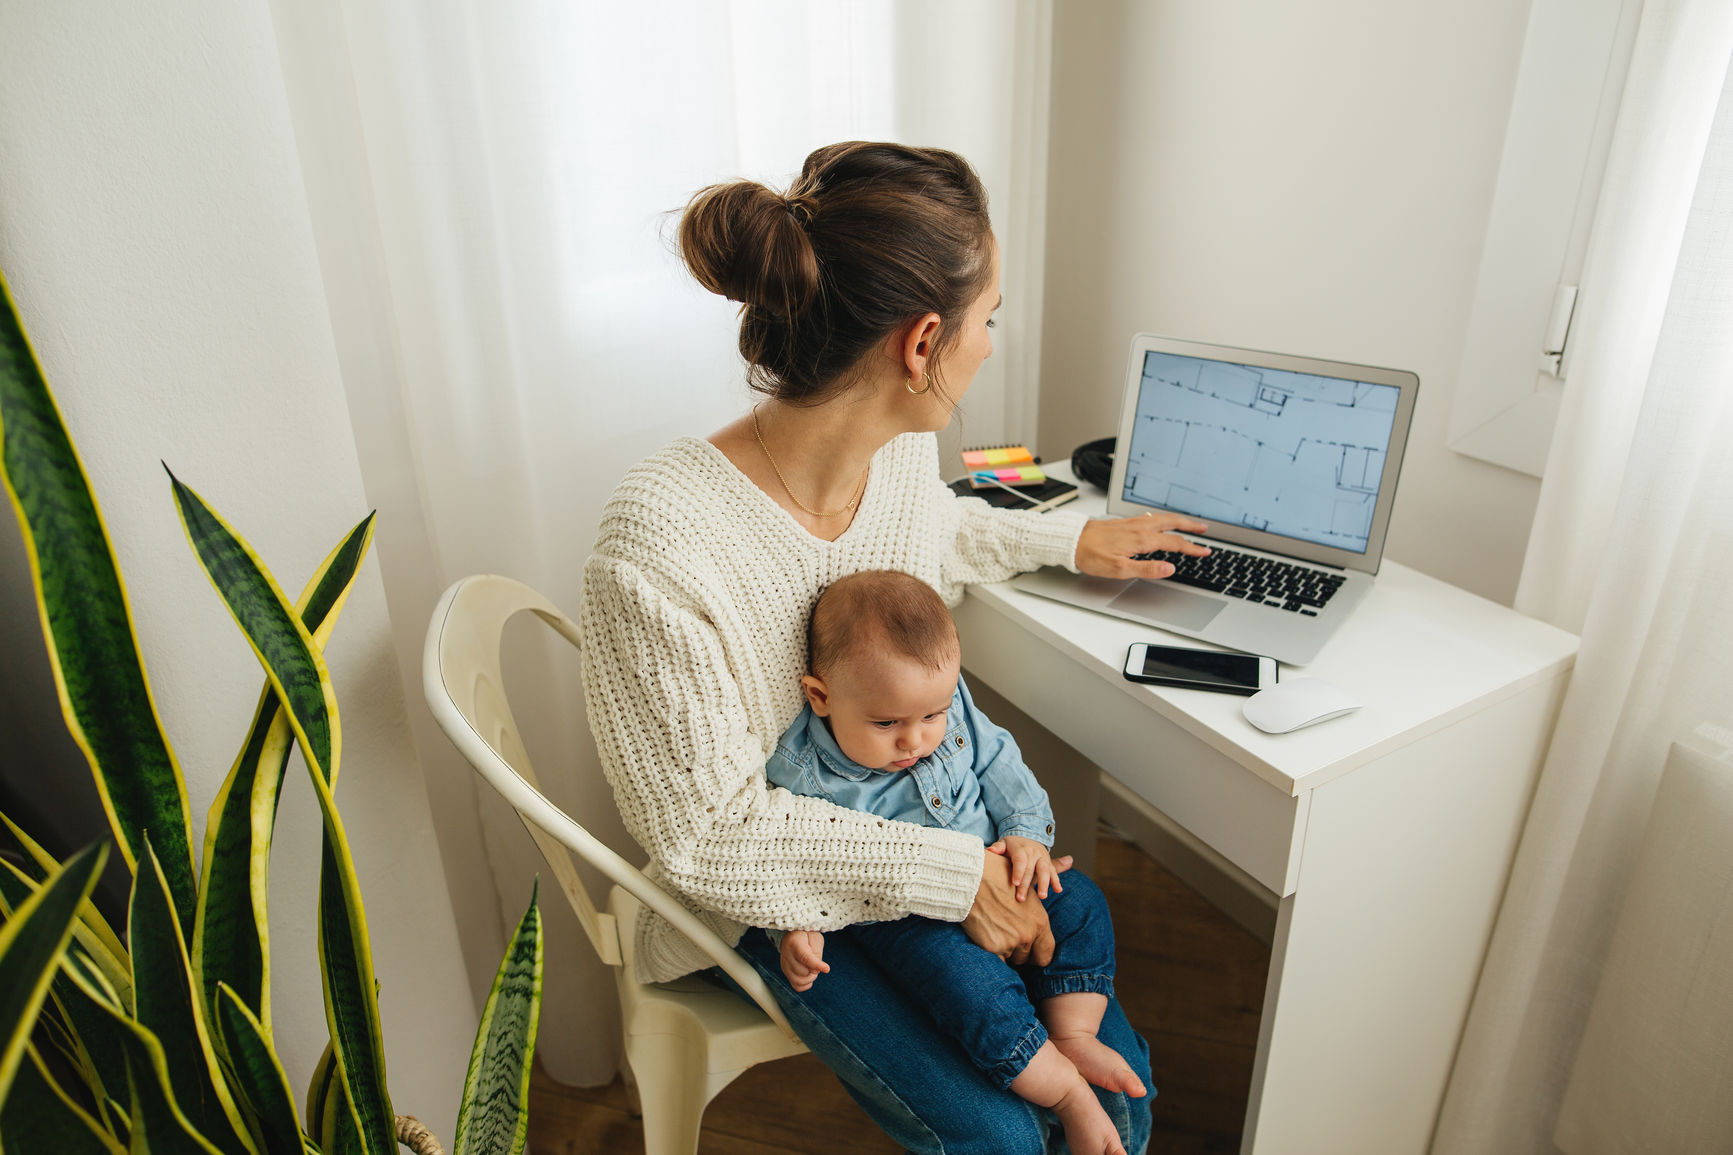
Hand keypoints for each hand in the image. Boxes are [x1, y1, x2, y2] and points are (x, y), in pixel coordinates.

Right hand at [779, 930, 827, 991]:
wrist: (794, 933)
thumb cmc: (808, 935)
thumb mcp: (815, 938)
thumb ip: (816, 953)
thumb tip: (816, 970)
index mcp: (794, 943)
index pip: (805, 958)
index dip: (816, 965)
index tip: (827, 969)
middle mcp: (786, 956)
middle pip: (803, 972)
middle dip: (814, 970)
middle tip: (817, 961)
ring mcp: (784, 966)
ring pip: (799, 981)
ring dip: (810, 978)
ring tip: (813, 968)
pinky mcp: (786, 973)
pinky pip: (797, 986)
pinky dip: (806, 984)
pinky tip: (809, 975)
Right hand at [963, 850, 1055, 965]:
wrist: (971, 879)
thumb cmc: (999, 875)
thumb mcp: (1028, 877)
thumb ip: (1053, 872)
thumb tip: (1070, 860)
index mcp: (1040, 922)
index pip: (1046, 954)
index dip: (1037, 954)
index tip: (1028, 949)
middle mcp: (1028, 935)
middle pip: (1027, 958)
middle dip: (1019, 951)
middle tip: (1008, 937)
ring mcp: (1010, 943)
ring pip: (1011, 959)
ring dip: (1005, 950)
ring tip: (996, 931)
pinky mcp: (993, 947)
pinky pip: (997, 962)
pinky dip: (993, 954)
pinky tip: (988, 939)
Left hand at [987, 836, 1064, 900]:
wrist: (1028, 838)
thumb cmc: (1012, 846)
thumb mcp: (1004, 844)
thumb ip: (998, 848)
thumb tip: (989, 850)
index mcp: (1021, 849)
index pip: (1020, 860)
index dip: (1018, 871)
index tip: (1014, 883)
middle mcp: (1033, 853)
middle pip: (1031, 869)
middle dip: (1026, 884)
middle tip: (1020, 898)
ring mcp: (1042, 858)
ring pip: (1045, 870)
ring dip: (1044, 883)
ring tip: (1042, 896)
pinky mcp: (1049, 864)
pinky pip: (1054, 872)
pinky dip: (1056, 881)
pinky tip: (1058, 890)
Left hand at [1074, 512, 1210, 579]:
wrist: (1071, 541)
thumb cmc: (1091, 555)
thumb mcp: (1120, 569)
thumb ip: (1147, 569)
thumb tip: (1170, 568)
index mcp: (1141, 539)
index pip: (1174, 543)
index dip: (1192, 548)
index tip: (1205, 551)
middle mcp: (1139, 527)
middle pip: (1172, 523)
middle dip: (1190, 526)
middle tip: (1204, 530)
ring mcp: (1132, 523)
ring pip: (1162, 518)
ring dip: (1178, 521)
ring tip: (1189, 524)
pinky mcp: (1124, 522)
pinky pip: (1151, 517)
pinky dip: (1164, 519)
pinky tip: (1161, 522)